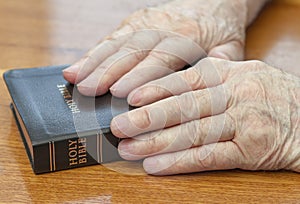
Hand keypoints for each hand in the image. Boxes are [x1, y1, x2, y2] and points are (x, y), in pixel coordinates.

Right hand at [63, 0, 248, 96]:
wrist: (211, 3)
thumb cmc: (219, 31)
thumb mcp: (230, 48)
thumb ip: (219, 67)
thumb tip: (207, 88)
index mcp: (186, 36)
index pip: (160, 58)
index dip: (141, 76)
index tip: (122, 93)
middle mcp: (161, 27)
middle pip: (131, 51)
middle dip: (108, 71)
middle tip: (89, 90)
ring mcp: (144, 23)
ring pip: (116, 43)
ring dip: (94, 62)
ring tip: (75, 80)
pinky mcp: (133, 23)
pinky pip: (110, 38)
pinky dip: (92, 53)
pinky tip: (76, 67)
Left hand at [111, 58, 299, 174]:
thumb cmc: (273, 98)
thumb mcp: (245, 77)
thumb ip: (212, 79)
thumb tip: (171, 85)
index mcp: (232, 74)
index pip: (188, 79)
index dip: (157, 88)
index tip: (130, 97)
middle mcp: (237, 95)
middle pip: (185, 106)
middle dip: (148, 117)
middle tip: (119, 125)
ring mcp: (244, 122)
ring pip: (193, 133)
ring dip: (157, 143)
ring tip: (129, 148)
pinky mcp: (251, 150)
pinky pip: (209, 157)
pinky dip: (180, 162)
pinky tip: (156, 166)